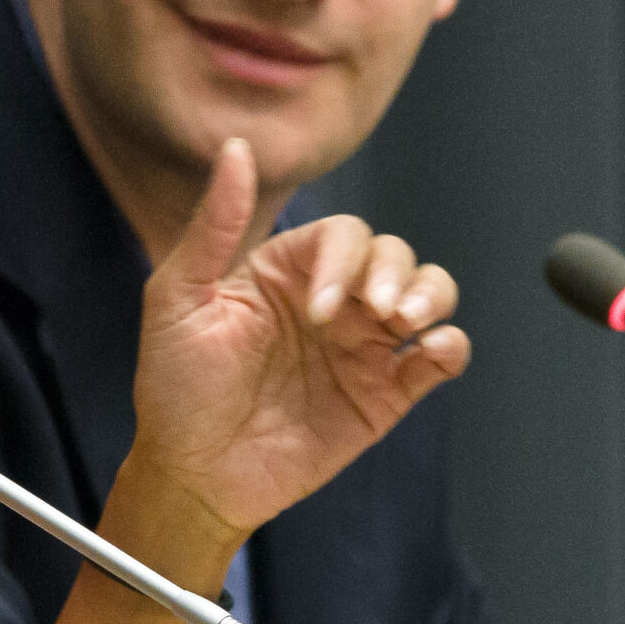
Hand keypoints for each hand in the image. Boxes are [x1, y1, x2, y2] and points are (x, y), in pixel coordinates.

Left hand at [112, 140, 468, 579]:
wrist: (192, 474)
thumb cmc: (175, 387)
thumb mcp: (177, 297)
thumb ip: (214, 224)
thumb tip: (236, 149)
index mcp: (285, 271)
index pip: (342, 235)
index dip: (343, 260)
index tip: (319, 307)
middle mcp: (331, 302)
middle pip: (393, 256)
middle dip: (394, 274)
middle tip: (374, 311)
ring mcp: (361, 347)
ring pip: (427, 294)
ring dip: (432, 295)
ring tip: (407, 320)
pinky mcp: (384, 395)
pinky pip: (437, 358)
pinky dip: (449, 347)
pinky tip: (431, 349)